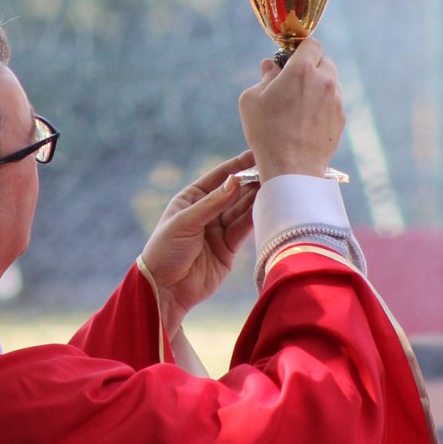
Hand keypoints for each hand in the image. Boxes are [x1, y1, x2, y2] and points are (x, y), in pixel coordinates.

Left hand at [139, 152, 258, 335]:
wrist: (165, 289)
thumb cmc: (166, 251)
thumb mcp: (185, 223)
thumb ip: (212, 204)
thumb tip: (235, 181)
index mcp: (191, 198)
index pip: (218, 177)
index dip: (238, 166)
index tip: (257, 154)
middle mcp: (206, 211)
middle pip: (234, 193)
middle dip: (252, 182)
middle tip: (274, 172)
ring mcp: (218, 229)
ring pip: (242, 210)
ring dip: (257, 200)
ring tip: (276, 188)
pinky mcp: (228, 248)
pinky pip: (244, 229)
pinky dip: (256, 219)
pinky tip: (269, 208)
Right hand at [237, 38, 343, 180]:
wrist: (291, 168)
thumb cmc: (266, 133)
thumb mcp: (252, 100)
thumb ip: (264, 77)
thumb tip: (271, 66)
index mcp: (303, 70)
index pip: (312, 44)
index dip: (300, 50)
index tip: (289, 61)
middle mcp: (325, 81)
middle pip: (325, 61)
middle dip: (311, 67)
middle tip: (293, 83)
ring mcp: (336, 101)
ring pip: (331, 83)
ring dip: (318, 87)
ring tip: (299, 106)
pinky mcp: (341, 119)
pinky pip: (333, 103)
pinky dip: (323, 105)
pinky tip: (306, 121)